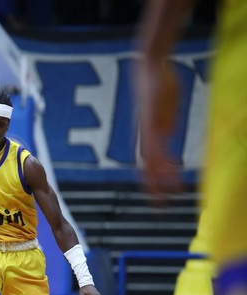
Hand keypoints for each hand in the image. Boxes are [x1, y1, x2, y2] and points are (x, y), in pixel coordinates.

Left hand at [136, 59, 183, 204]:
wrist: (150, 66)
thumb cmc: (158, 86)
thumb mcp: (163, 110)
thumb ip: (164, 125)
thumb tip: (166, 136)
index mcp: (145, 135)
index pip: (146, 164)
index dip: (151, 182)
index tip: (158, 197)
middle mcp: (144, 135)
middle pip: (146, 167)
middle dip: (152, 187)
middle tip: (160, 205)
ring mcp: (148, 128)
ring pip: (151, 158)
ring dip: (161, 176)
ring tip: (171, 191)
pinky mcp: (153, 120)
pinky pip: (158, 143)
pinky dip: (165, 157)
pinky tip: (173, 168)